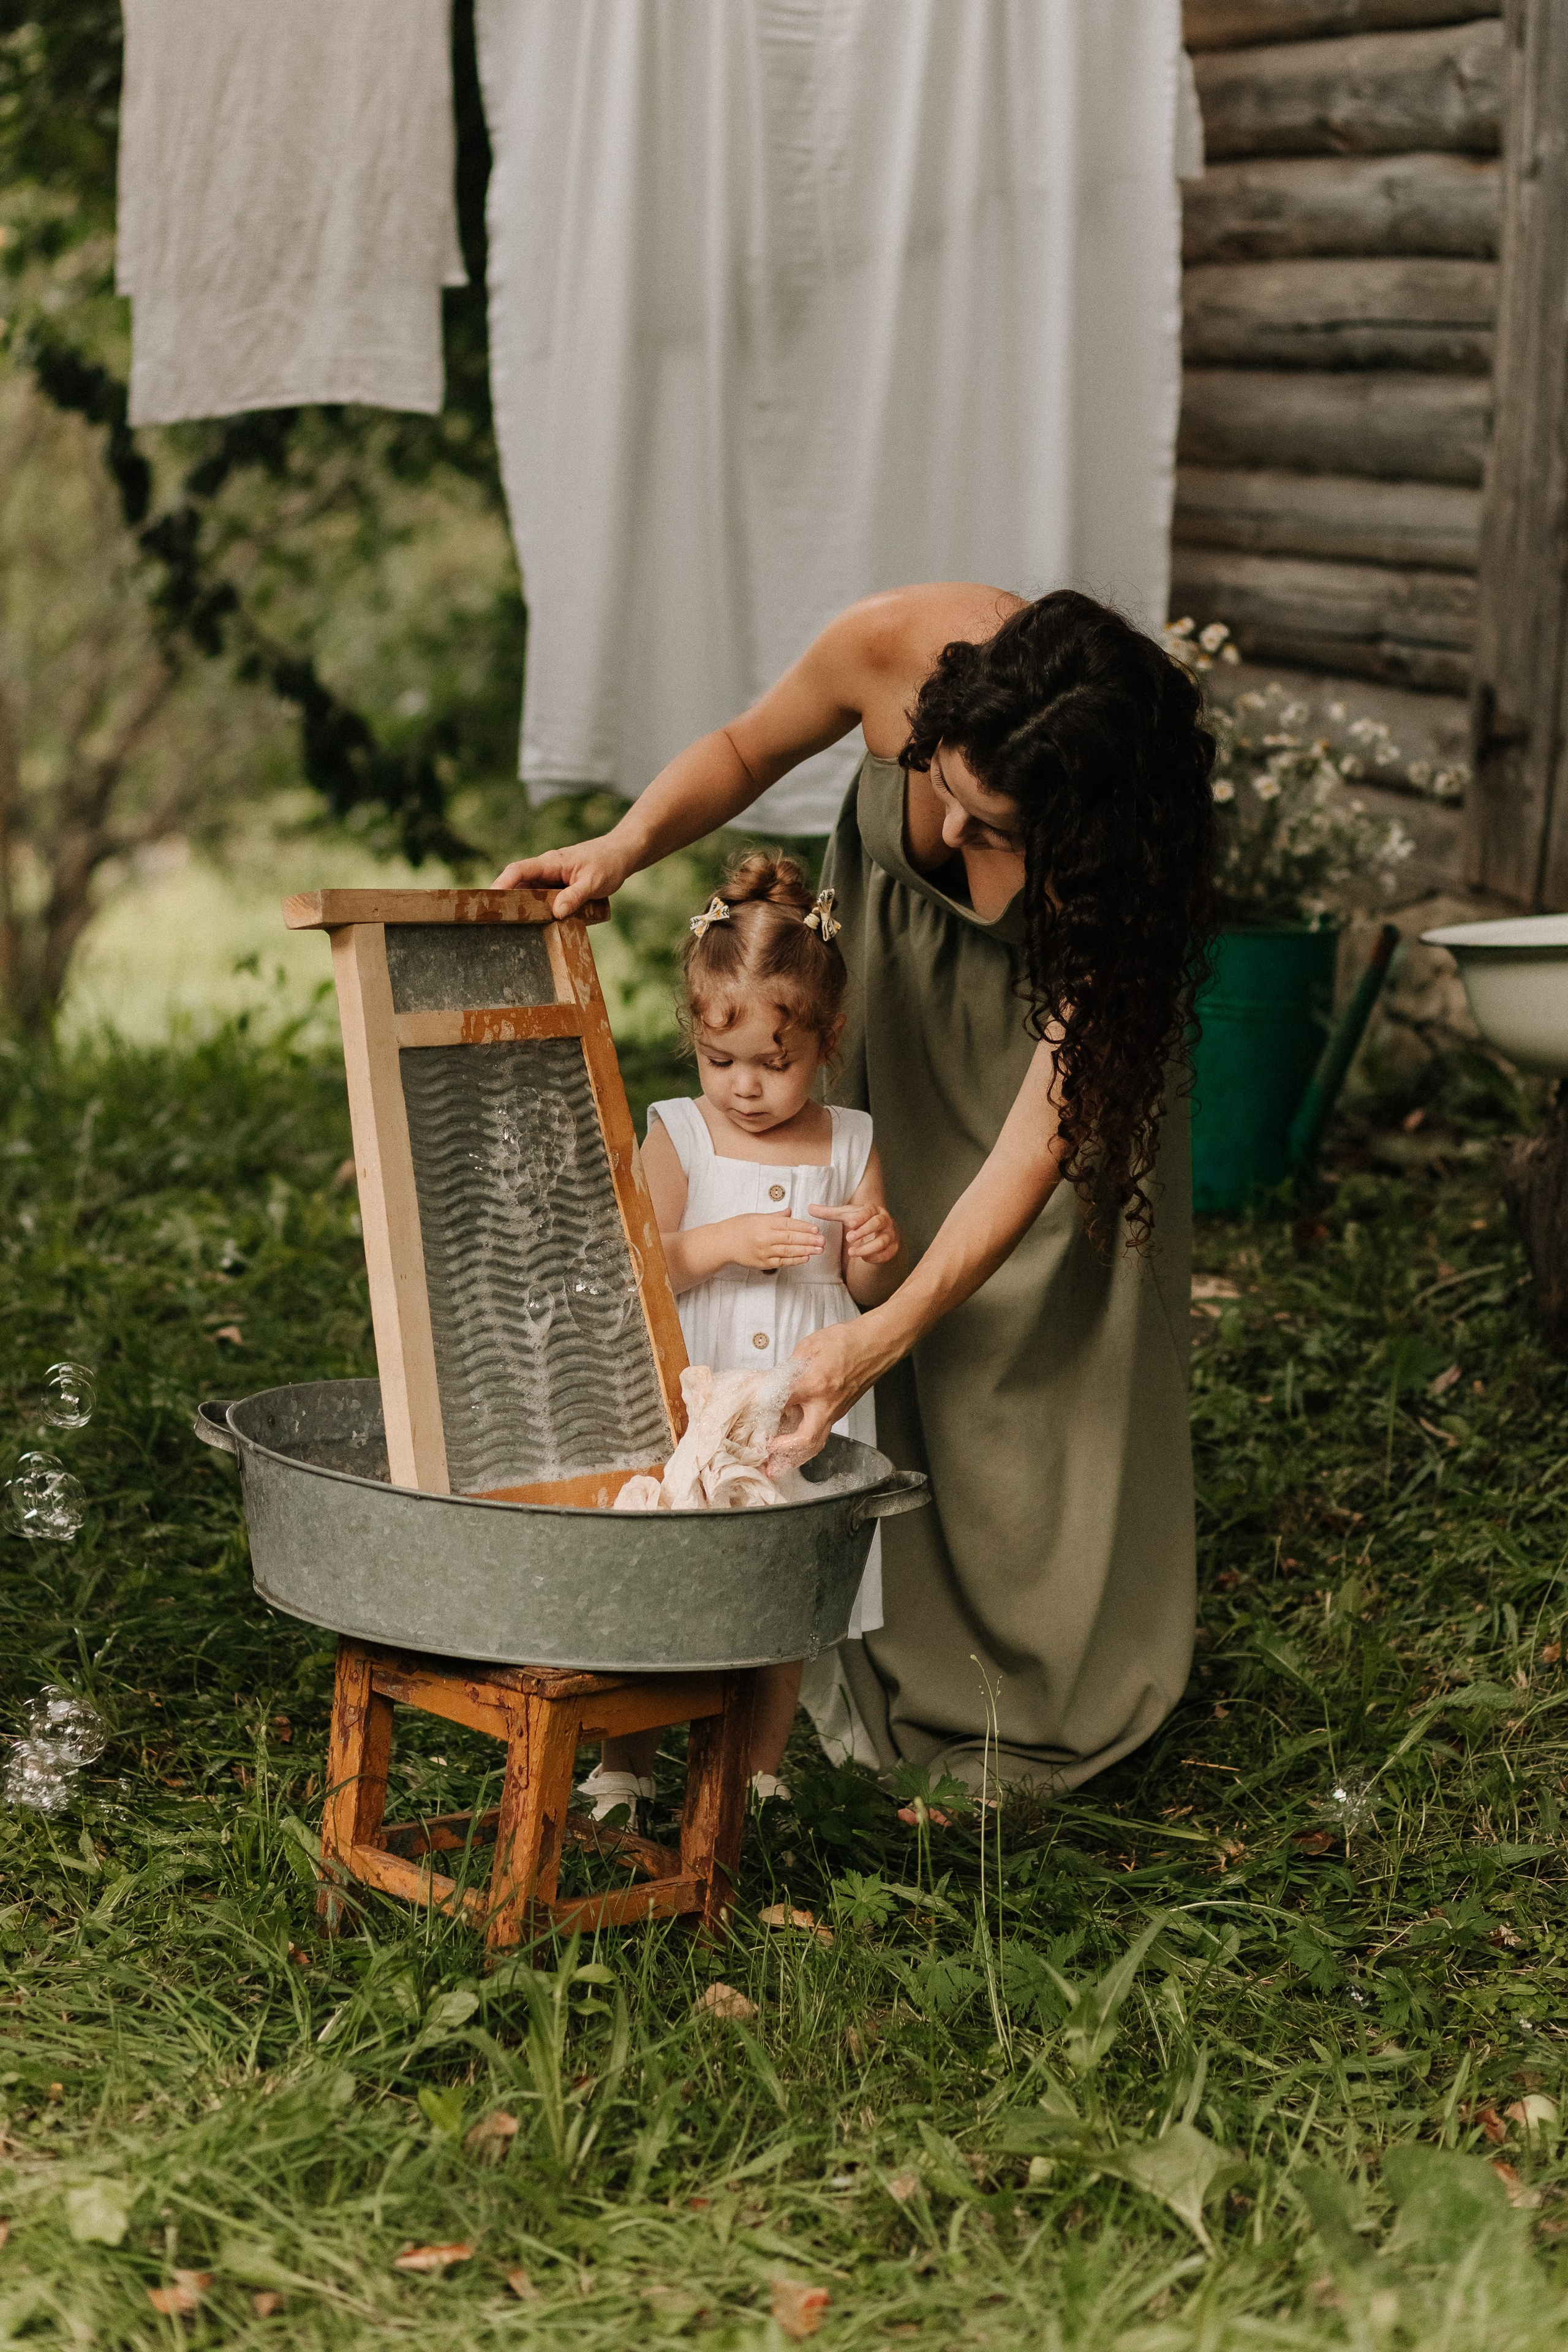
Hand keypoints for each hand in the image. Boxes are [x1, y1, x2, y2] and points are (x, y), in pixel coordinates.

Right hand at [491, 834, 631, 918]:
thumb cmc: (608, 864)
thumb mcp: (594, 882)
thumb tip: (557, 913)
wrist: (621, 854)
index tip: (489, 899)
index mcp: (550, 863)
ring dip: (521, 908)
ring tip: (508, 928)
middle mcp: (546, 870)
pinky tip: (533, 925)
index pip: (517, 871)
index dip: (501, 884)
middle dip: (505, 900)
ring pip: (528, 893)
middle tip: (493, 922)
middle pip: (517, 884)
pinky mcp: (558, 887)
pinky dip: (536, 910)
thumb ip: (575, 896)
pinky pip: (541, 899)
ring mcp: (551, 879)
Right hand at [727, 1213, 824, 1271]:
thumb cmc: (739, 1227)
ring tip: (819, 1250)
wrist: (723, 1243)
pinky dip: (794, 1260)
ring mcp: (763, 1251)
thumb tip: (790, 1212)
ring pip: (788, 1251)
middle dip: (809, 1240)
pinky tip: (805, 1258)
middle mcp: (765, 1237)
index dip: (803, 1227)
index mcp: (764, 1223)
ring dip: (805, 1251)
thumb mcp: (757, 1216)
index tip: (816, 1228)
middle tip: (823, 1240)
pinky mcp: (762, 1263)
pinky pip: (781, 1262)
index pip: (788, 1224)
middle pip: (790, 1238)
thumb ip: (775, 1216)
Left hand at [767, 1321, 873, 1470]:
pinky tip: (794, 1447)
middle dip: (784, 1453)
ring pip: (816, 1442)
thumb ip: (789, 1368)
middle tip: (768, 1461)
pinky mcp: (840, 1412)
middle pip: (805, 1439)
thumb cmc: (847, 1341)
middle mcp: (826, 1403)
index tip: (753, 1414)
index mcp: (815, 1383)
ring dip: (796, 1457)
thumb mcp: (809, 1346)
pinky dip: (806, 1444)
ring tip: (778, 1467)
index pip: (782, 1402)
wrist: (876, 1344)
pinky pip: (822, 1434)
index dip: (765, 1408)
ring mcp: (835, 1410)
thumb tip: (774, 1381)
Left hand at [808, 1200, 899, 1264]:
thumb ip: (828, 1213)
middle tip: (849, 1238)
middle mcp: (885, 1221)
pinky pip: (887, 1254)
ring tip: (851, 1253)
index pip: (869, 1211)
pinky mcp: (892, 1248)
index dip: (860, 1217)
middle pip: (877, 1224)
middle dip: (863, 1231)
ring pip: (882, 1241)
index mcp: (874, 1210)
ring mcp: (890, 1235)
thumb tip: (809, 1207)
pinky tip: (863, 1259)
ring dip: (867, 1247)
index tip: (850, 1223)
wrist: (879, 1232)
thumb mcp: (845, 1216)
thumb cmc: (860, 1221)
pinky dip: (875, 1257)